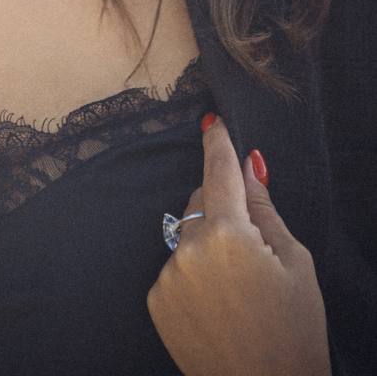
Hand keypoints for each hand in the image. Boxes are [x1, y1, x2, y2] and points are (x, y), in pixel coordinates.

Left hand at [147, 115, 329, 375]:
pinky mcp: (156, 300)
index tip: (211, 121)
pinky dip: (193, 273)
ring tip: (238, 289)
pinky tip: (217, 303)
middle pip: (201, 202)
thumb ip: (265, 208)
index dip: (217, 143)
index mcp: (228, 234)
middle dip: (223, 211)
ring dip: (207, 246)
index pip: (219, 172)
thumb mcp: (296, 263)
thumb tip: (248, 165)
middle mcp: (189, 248)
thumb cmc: (294, 330)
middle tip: (253, 248)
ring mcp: (168, 276)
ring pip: (188, 235)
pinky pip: (176, 266)